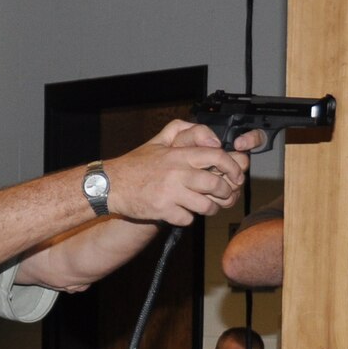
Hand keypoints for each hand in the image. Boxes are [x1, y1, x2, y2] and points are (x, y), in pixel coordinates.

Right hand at [103, 120, 252, 225]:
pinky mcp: (163, 210)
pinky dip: (188, 218)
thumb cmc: (135, 164)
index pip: (217, 156)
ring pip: (206, 205)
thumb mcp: (158, 140)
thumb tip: (209, 136)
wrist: (110, 185)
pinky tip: (182, 212)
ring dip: (211, 208)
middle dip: (227, 192)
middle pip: (216, 184)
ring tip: (208, 207)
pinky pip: (187, 218)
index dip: (233, 167)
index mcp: (179, 154)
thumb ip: (182, 130)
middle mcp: (177, 172)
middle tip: (226, 195)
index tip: (237, 175)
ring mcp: (170, 192)